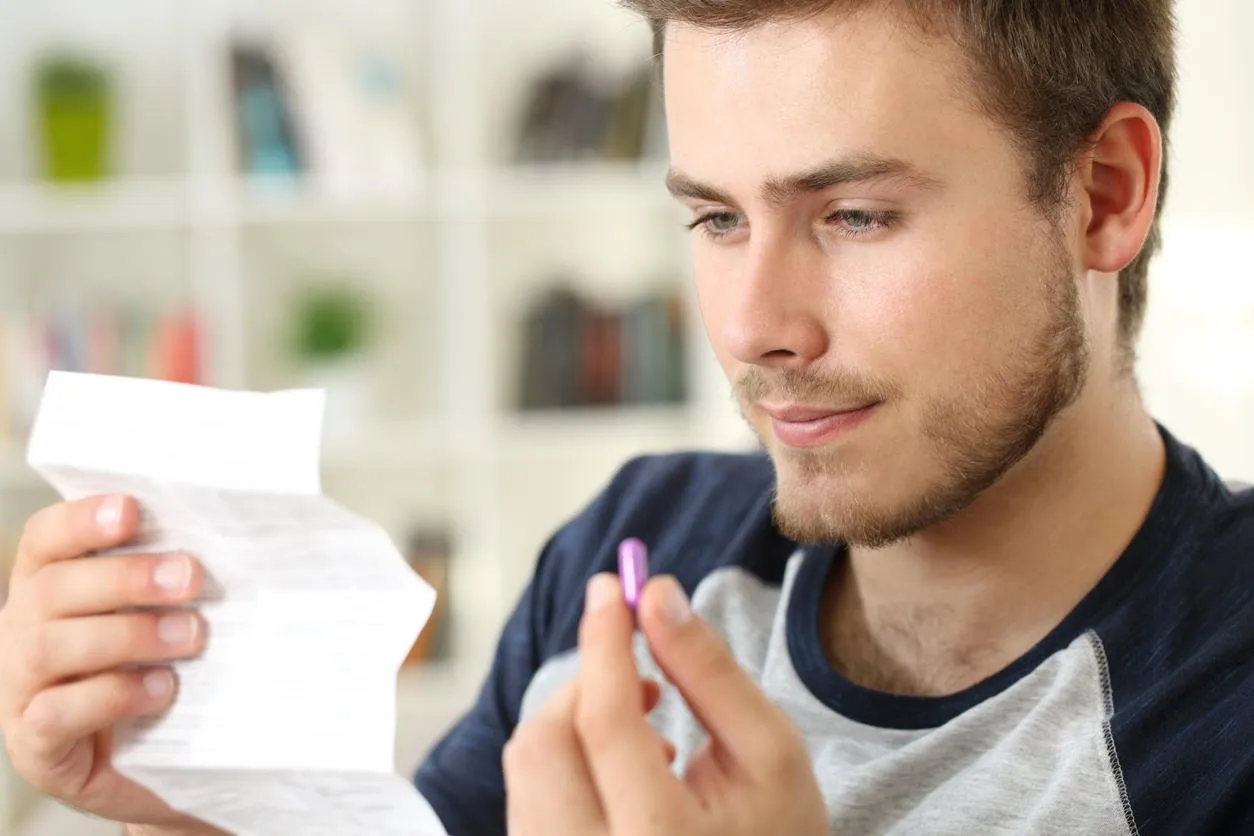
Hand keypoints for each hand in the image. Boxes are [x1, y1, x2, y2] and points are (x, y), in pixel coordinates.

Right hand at [0, 495, 216, 830]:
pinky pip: (55, 714)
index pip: (46, 540)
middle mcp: (20, 633)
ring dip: (127, 634)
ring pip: (49, 647)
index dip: (82, 520)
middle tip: (191, 577)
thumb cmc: (158, 672)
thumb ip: (170, 581)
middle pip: (53, 588)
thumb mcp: (161, 617)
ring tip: (190, 634)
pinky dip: (111, 696)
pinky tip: (160, 690)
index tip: (132, 511)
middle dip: (126, 578)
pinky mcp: (36, 746)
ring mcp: (20, 690)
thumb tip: (226, 541)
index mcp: (48, 589)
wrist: (154, 764)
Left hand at [502, 573, 826, 835]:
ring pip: (526, 768)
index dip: (603, 642)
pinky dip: (565, 761)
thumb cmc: (775, 833)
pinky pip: (527, 796)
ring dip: (574, 724)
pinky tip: (623, 776)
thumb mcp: (769, 752)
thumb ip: (710, 671)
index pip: (606, 724)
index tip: (610, 588)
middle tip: (641, 679)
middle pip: (545, 744)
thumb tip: (653, 593)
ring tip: (648, 739)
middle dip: (584, 685)